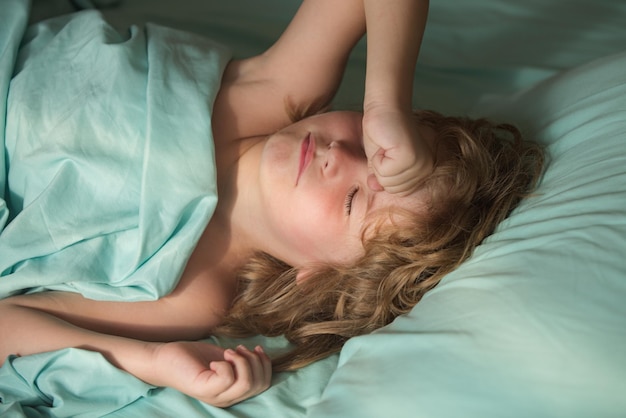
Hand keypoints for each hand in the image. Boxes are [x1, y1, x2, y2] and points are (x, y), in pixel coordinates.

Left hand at [149, 341, 271, 406]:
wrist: (164, 358)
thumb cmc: (193, 357)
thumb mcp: (225, 359)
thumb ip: (242, 361)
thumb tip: (260, 355)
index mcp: (234, 392)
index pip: (264, 384)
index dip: (265, 363)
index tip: (254, 348)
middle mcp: (227, 398)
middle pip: (259, 384)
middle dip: (255, 360)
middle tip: (238, 349)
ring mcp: (215, 396)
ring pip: (246, 382)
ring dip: (241, 360)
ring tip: (227, 352)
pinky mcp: (204, 390)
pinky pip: (227, 377)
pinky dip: (226, 363)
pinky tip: (215, 360)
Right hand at [362, 104, 433, 194]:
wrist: (384, 107)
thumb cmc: (382, 130)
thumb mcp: (379, 160)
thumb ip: (380, 178)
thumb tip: (375, 188)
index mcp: (423, 170)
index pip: (397, 191)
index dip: (383, 174)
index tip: (386, 152)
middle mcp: (426, 168)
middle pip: (393, 189)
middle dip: (380, 170)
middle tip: (385, 147)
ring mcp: (420, 163)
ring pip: (388, 182)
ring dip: (378, 163)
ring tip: (386, 145)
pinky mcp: (410, 157)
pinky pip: (384, 173)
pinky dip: (377, 159)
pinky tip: (385, 143)